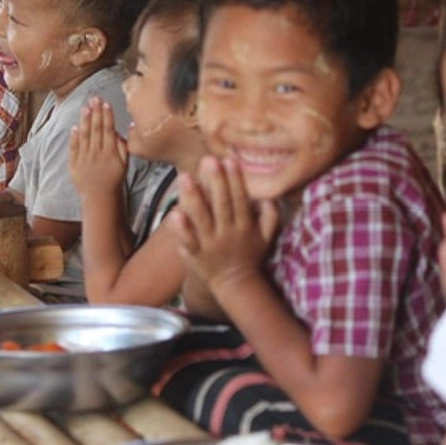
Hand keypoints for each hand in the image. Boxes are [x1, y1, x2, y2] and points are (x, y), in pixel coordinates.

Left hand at [69, 97, 127, 199]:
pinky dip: (74, 137)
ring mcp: (84, 158)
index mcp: (110, 152)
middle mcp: (97, 153)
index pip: (108, 130)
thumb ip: (123, 148)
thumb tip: (120, 132)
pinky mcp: (74, 163)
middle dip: (95, 112)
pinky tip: (75, 126)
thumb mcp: (125, 164)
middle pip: (96, 129)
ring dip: (84, 120)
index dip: (107, 116)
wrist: (99, 196)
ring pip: (84, 136)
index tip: (106, 103)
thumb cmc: (114, 179)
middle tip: (95, 98)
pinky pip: (73, 148)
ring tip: (85, 107)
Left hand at [169, 156, 278, 294]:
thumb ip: (271, 216)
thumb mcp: (267, 237)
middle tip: (208, 160)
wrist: (236, 285)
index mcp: (244, 226)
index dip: (235, 180)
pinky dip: (180, 228)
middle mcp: (227, 234)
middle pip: (221, 205)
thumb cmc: (250, 255)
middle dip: (215, 182)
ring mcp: (209, 244)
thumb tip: (270, 195)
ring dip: (193, 198)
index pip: (240, 200)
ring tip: (185, 177)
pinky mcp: (194, 254)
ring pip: (201, 218)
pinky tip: (174, 212)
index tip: (230, 160)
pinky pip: (187, 240)